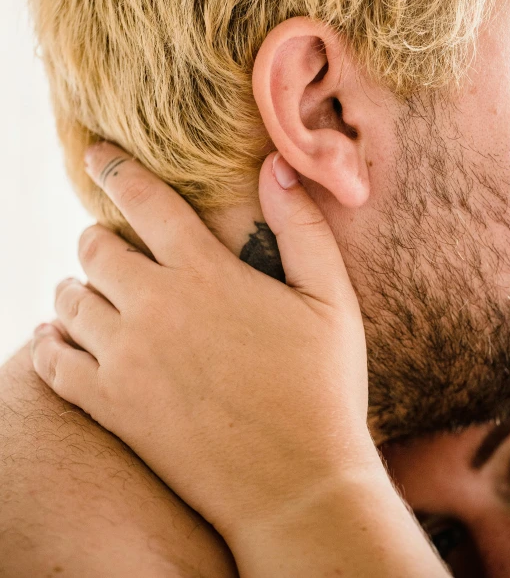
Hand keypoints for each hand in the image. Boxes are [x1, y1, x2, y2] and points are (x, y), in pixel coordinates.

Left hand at [32, 143, 376, 546]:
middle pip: (95, 249)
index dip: (115, 167)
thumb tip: (276, 166)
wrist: (296, 486)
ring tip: (90, 291)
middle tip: (110, 244)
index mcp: (205, 273)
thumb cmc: (322, 388)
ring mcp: (127, 359)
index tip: (96, 152)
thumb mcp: (330, 299)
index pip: (145, 199)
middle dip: (99, 238)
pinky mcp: (112, 406)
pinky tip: (55, 338)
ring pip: (69, 301)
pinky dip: (49, 343)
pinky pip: (55, 362)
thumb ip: (302, 227)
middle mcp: (155, 307)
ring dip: (75, 287)